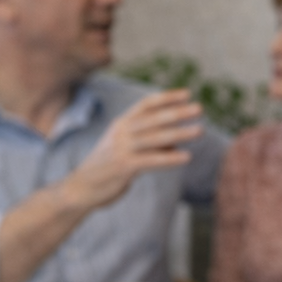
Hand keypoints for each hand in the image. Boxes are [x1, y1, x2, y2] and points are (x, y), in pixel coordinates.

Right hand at [64, 89, 203, 209]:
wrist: (81, 188)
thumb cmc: (109, 167)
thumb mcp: (127, 148)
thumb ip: (148, 142)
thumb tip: (175, 141)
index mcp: (121, 124)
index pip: (145, 105)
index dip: (166, 98)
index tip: (187, 94)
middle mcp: (121, 132)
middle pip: (153, 118)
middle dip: (177, 112)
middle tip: (200, 108)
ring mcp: (121, 148)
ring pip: (155, 138)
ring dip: (180, 133)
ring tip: (200, 130)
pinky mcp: (123, 167)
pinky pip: (151, 160)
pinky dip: (170, 158)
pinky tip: (187, 157)